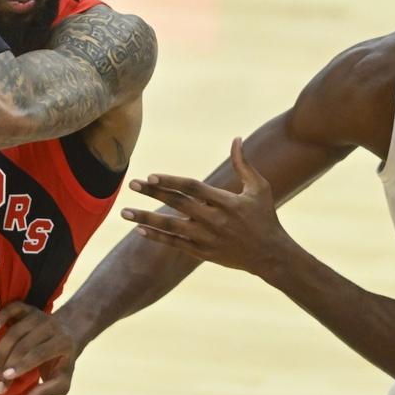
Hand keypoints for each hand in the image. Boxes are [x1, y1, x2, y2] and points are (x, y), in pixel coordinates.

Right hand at [0, 302, 82, 394]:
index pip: (40, 353)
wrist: (71, 333)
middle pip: (24, 344)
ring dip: (1, 350)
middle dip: (8, 363)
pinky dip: (2, 315)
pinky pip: (14, 308)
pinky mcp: (29, 309)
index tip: (6, 377)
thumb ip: (49, 391)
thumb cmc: (63, 361)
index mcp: (63, 342)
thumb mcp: (63, 380)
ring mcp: (39, 316)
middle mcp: (51, 326)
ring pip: (15, 331)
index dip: (22, 364)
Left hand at [121, 137, 294, 275]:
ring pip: (171, 227)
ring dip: (146, 219)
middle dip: (153, 193)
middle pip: (178, 204)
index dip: (171, 181)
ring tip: (124, 212)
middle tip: (132, 184)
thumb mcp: (259, 188)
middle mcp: (214, 220)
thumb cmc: (265, 217)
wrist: (270, 255)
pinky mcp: (203, 252)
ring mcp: (207, 238)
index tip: (151, 175)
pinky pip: (175, 244)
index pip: (193, 188)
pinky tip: (139, 229)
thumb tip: (236, 139)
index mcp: (226, 202)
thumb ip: (244, 164)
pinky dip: (157, 237)